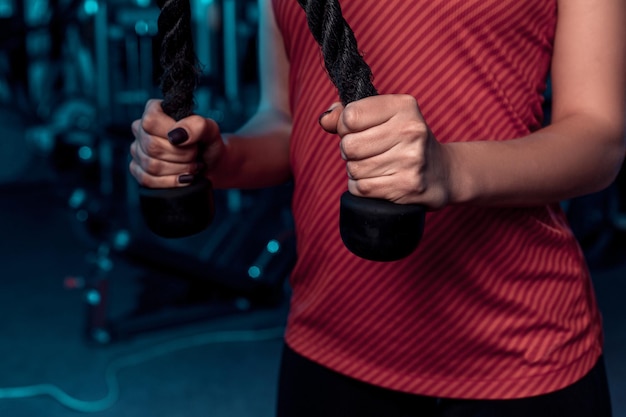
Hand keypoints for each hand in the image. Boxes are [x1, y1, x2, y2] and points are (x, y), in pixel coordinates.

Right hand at [129, 99, 223, 187]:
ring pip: (151, 165)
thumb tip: (176, 135)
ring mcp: (137, 151)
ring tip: (192, 166)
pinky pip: (147, 180)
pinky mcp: (138, 171)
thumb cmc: (207, 143)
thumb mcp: (210, 130)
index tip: (191, 140)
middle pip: (152, 146)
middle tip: (195, 155)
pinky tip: (184, 178)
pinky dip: (171, 182)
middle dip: (182, 155)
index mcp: (154, 111)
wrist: (210, 165)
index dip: (172, 133)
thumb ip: (197, 125)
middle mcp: (141, 129)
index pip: (151, 121)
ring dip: (179, 169)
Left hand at [318, 94, 451, 208]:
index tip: (357, 131)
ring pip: (354, 169)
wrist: (441, 172)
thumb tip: (324, 120)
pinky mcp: (407, 185)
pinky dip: (361, 186)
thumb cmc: (404, 141)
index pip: (350, 116)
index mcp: (403, 106)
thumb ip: (348, 114)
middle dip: (349, 151)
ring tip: (374, 166)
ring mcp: (410, 159)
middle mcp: (410, 130)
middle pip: (349, 145)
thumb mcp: (383, 117)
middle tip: (365, 152)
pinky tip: (376, 180)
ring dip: (356, 171)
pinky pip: (362, 187)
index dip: (344, 127)